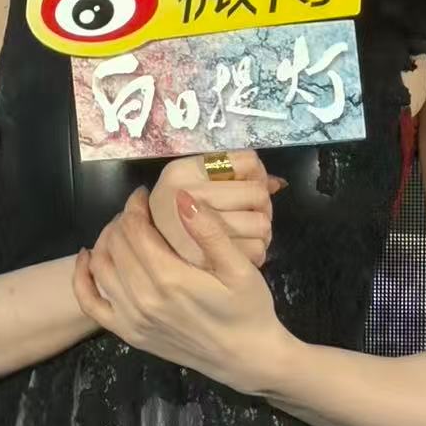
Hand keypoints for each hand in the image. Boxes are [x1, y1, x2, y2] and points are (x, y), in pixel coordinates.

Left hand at [73, 186, 288, 394]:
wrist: (245, 358)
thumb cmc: (248, 309)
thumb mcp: (240, 268)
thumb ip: (210, 231)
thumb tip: (180, 197)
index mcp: (170, 278)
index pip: (135, 229)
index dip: (135, 205)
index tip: (145, 195)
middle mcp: (143, 299)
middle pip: (116, 244)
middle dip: (123, 219)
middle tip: (138, 211)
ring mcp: (132, 319)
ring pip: (101, 267)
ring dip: (106, 240)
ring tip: (123, 229)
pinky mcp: (128, 334)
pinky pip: (91, 303)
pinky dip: (81, 278)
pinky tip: (88, 258)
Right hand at [147, 149, 286, 269]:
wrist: (148, 265)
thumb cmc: (175, 222)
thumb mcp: (192, 191)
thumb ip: (232, 180)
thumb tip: (277, 183)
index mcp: (180, 171)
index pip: (247, 161)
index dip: (257, 174)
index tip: (249, 185)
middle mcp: (184, 193)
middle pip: (257, 192)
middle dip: (262, 204)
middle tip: (252, 213)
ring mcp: (197, 227)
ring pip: (261, 222)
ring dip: (260, 230)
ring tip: (245, 234)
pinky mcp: (209, 259)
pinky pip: (256, 249)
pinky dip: (255, 252)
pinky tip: (241, 251)